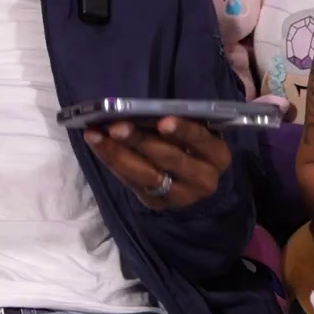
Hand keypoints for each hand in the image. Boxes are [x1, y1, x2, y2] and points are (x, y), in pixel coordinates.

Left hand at [83, 117, 231, 209]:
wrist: (196, 186)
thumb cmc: (195, 148)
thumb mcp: (199, 136)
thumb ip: (179, 125)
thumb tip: (143, 109)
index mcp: (217, 155)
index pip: (201, 140)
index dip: (183, 131)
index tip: (163, 121)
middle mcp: (203, 179)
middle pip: (169, 158)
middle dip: (140, 140)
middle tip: (116, 126)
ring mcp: (179, 195)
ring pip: (146, 174)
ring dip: (117, 152)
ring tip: (96, 135)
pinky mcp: (157, 203)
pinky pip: (132, 182)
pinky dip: (112, 161)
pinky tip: (97, 144)